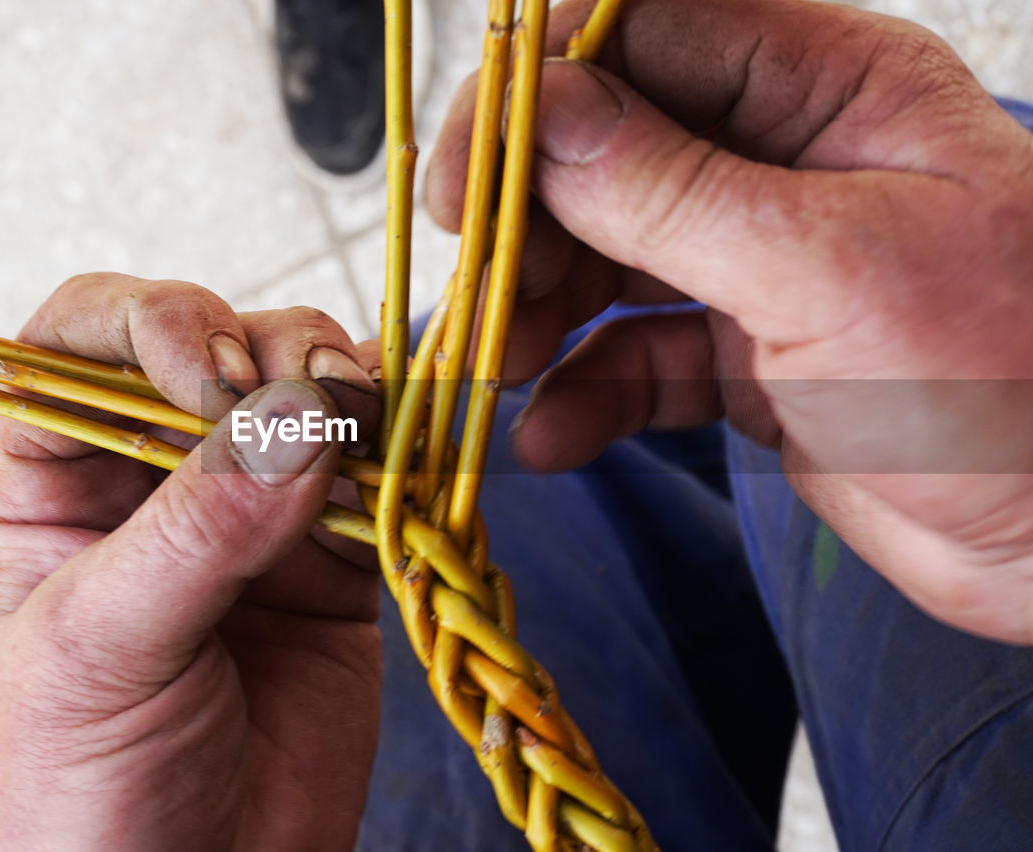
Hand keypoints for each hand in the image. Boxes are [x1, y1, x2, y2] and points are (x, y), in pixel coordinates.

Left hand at [0, 273, 382, 849]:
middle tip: (311, 402)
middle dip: (268, 354)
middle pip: (217, 348)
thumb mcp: (101, 649)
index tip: (213, 377)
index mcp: (54, 482)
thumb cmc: (84, 791)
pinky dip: (406, 456)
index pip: (85, 340)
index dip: (152, 325)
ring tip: (361, 430)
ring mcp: (252, 515)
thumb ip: (196, 530)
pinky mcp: (337, 563)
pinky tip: (408, 466)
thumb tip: (296, 414)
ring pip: (309, 394)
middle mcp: (154, 479)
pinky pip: (381, 476)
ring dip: (344, 389)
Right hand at [425, 0, 1032, 641]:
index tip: (474, 182)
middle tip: (483, 300)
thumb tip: (542, 114)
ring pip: (606, 254)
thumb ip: (671, 192)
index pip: (643, 36)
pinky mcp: (746, 352)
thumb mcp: (828, 272)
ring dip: (539, 313)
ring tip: (500, 373)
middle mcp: (782, 160)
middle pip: (604, 150)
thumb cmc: (1012, 389)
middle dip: (531, 224)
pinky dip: (585, 391)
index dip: (539, 92)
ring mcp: (758, 259)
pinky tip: (552, 434)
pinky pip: (636, 352)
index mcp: (827, 88)